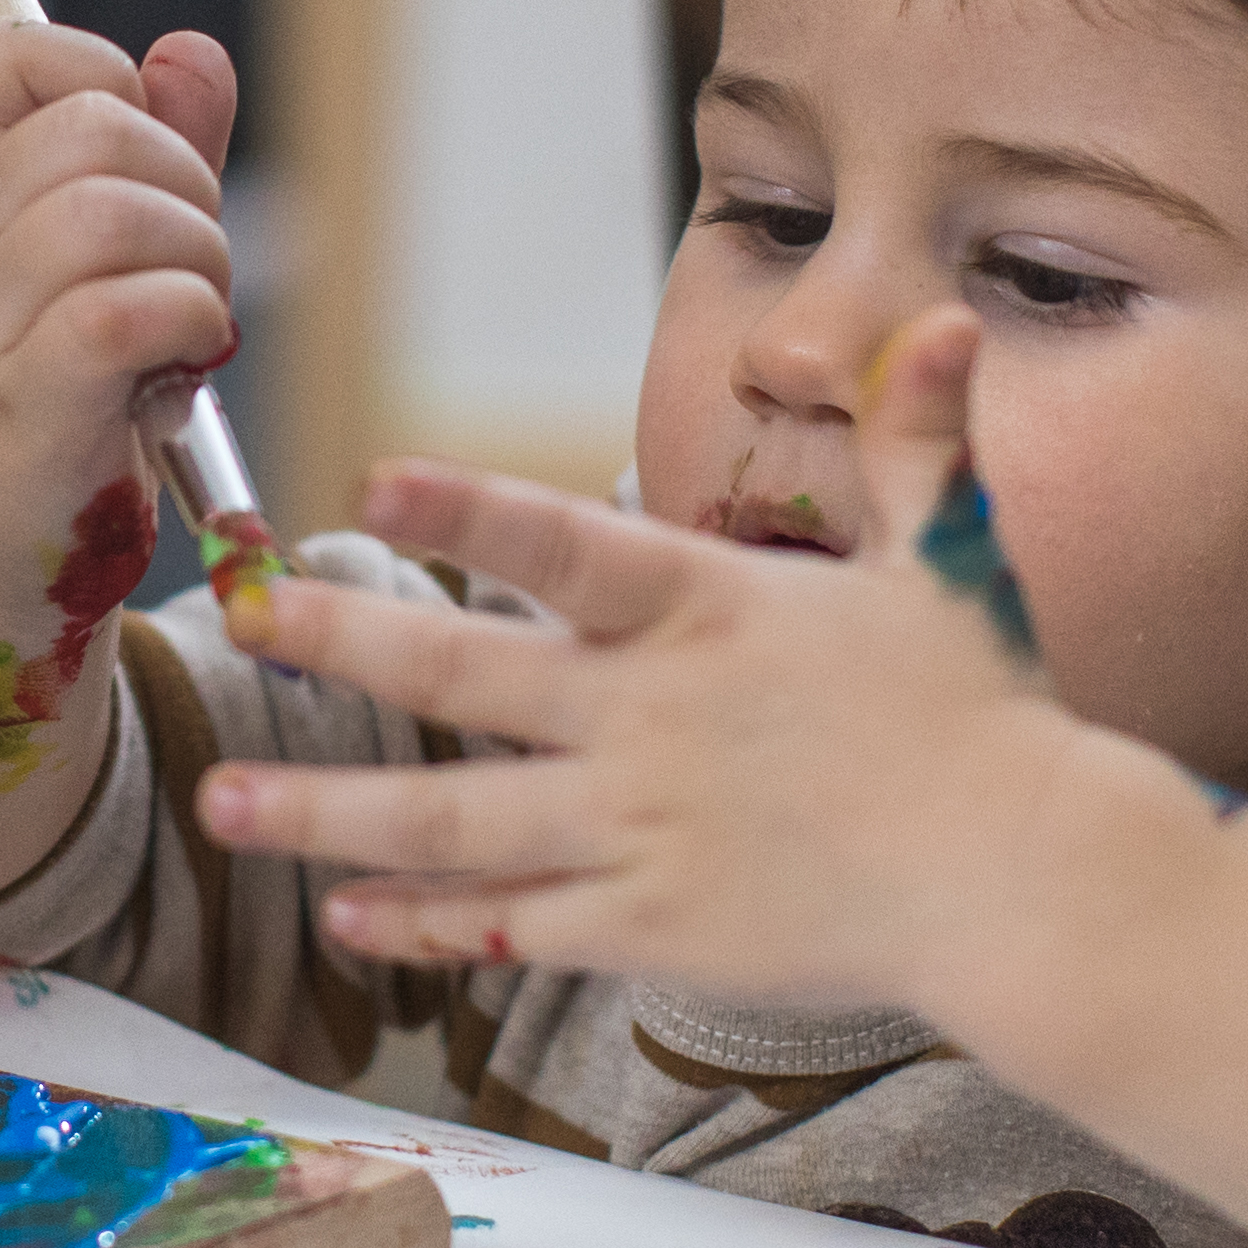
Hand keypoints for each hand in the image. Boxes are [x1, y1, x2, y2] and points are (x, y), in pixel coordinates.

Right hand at [0, 11, 236, 619]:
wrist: (3, 551)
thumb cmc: (68, 398)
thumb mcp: (113, 255)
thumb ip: (160, 148)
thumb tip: (191, 51)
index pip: (4, 52)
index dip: (100, 70)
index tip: (140, 155)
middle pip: (92, 125)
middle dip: (187, 179)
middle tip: (197, 261)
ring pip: (113, 210)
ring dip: (200, 256)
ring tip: (198, 316)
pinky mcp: (20, 398)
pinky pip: (127, 309)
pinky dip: (193, 318)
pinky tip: (191, 357)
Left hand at [193, 317, 1195, 1011]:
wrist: (1024, 884)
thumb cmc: (991, 717)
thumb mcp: (952, 562)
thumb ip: (917, 443)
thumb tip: (949, 320)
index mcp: (711, 613)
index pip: (564, 546)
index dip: (464, 513)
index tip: (366, 483)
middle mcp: (652, 719)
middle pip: (462, 678)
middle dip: (338, 646)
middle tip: (244, 622)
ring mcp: (641, 829)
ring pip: (453, 821)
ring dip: (327, 813)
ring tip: (222, 801)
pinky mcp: (651, 927)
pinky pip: (511, 926)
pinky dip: (422, 924)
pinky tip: (345, 914)